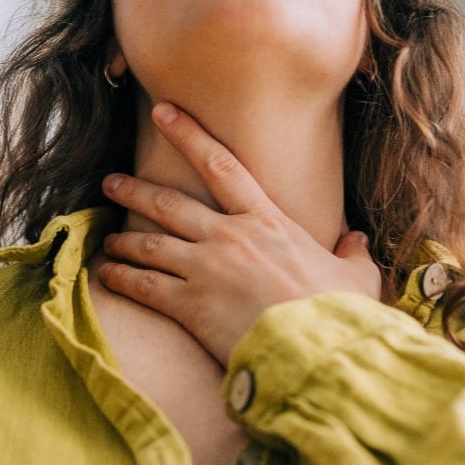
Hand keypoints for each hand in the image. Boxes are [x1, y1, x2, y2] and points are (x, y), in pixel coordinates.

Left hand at [99, 102, 381, 365]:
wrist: (316, 350)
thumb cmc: (339, 313)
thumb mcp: (357, 277)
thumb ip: (352, 254)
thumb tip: (356, 241)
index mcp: (269, 222)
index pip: (221, 166)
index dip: (188, 135)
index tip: (163, 114)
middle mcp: (229, 237)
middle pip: (169, 203)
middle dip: (135, 189)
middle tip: (112, 181)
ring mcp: (205, 270)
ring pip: (149, 242)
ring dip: (124, 237)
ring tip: (108, 237)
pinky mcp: (189, 305)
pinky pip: (142, 284)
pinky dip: (121, 276)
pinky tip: (107, 274)